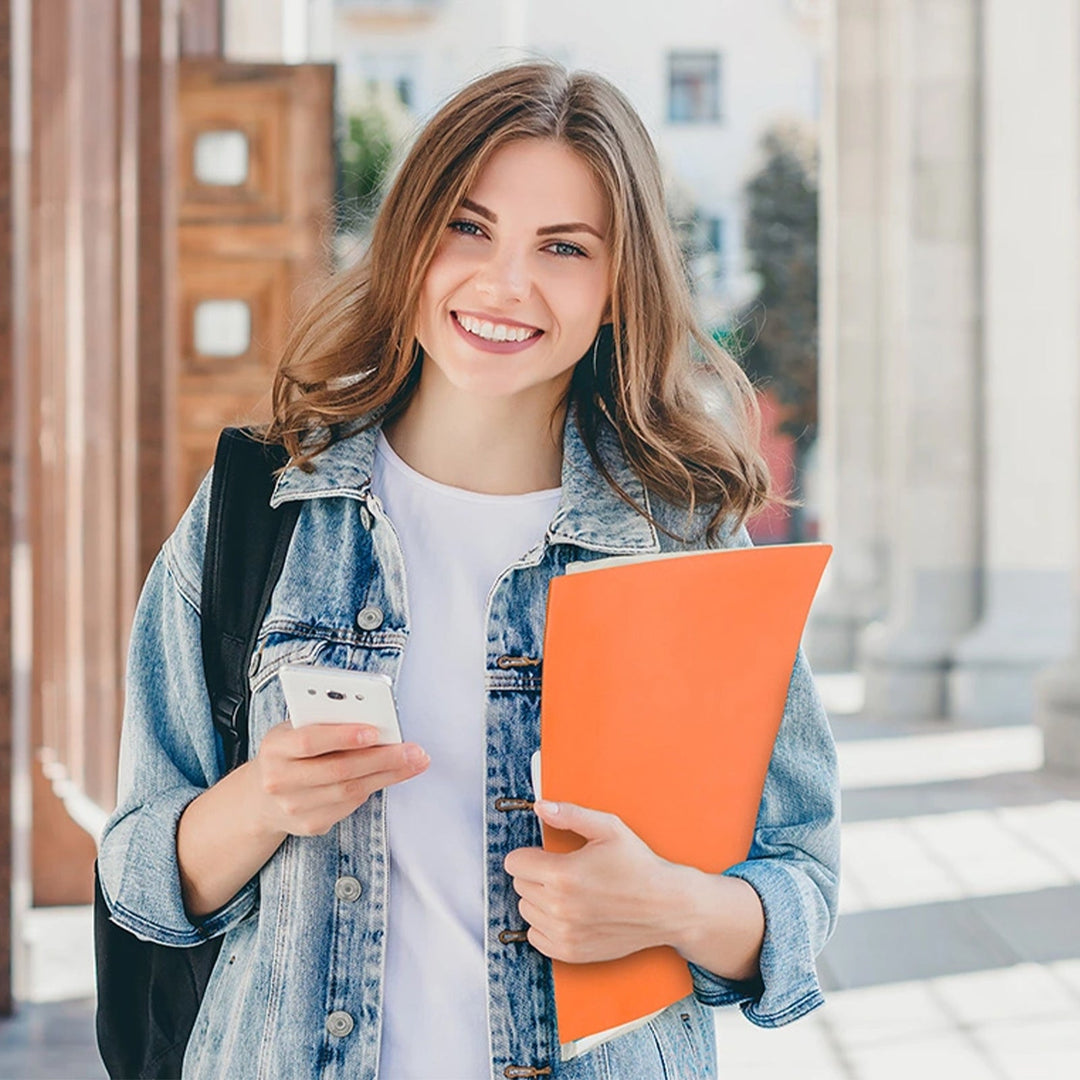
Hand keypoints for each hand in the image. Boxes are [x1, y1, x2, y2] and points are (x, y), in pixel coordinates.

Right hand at [251, 722, 428, 837]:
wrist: (261, 798)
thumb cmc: (289, 752)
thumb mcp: (295, 729)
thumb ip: (325, 722)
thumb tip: (374, 719)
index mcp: (275, 748)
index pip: (309, 741)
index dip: (343, 736)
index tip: (375, 730)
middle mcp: (279, 780)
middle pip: (338, 770)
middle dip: (382, 758)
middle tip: (413, 750)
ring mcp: (293, 807)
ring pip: (350, 791)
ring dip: (388, 775)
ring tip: (415, 762)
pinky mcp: (310, 825)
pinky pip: (349, 806)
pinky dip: (374, 788)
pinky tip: (392, 775)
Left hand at [502, 800, 674, 963]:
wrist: (666, 907)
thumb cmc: (639, 866)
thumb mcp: (609, 828)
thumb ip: (570, 814)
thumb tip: (541, 807)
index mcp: (563, 874)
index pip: (514, 863)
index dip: (529, 854)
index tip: (545, 854)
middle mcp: (559, 908)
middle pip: (519, 885)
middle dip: (535, 874)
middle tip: (563, 871)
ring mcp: (564, 933)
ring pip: (526, 910)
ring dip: (539, 899)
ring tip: (568, 891)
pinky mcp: (570, 952)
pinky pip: (535, 937)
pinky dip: (545, 924)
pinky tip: (567, 912)